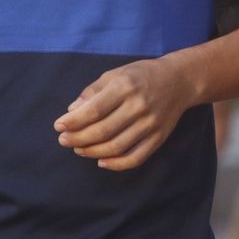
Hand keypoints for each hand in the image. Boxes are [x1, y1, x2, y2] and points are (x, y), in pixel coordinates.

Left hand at [55, 57, 196, 170]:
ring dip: (92, 152)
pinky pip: (135, 158)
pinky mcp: (159, 138)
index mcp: (125, 87)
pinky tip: (101, 161)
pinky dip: (116, 164)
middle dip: (78, 138)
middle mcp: (138, 106)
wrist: (179, 81)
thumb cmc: (142, 75)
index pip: (94, 110)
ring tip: (78, 148)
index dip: (73, 121)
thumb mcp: (115, 74)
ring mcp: (150, 124)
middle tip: (64, 140)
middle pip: (102, 131)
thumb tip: (72, 111)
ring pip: (116, 147)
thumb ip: (93, 92)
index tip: (59, 126)